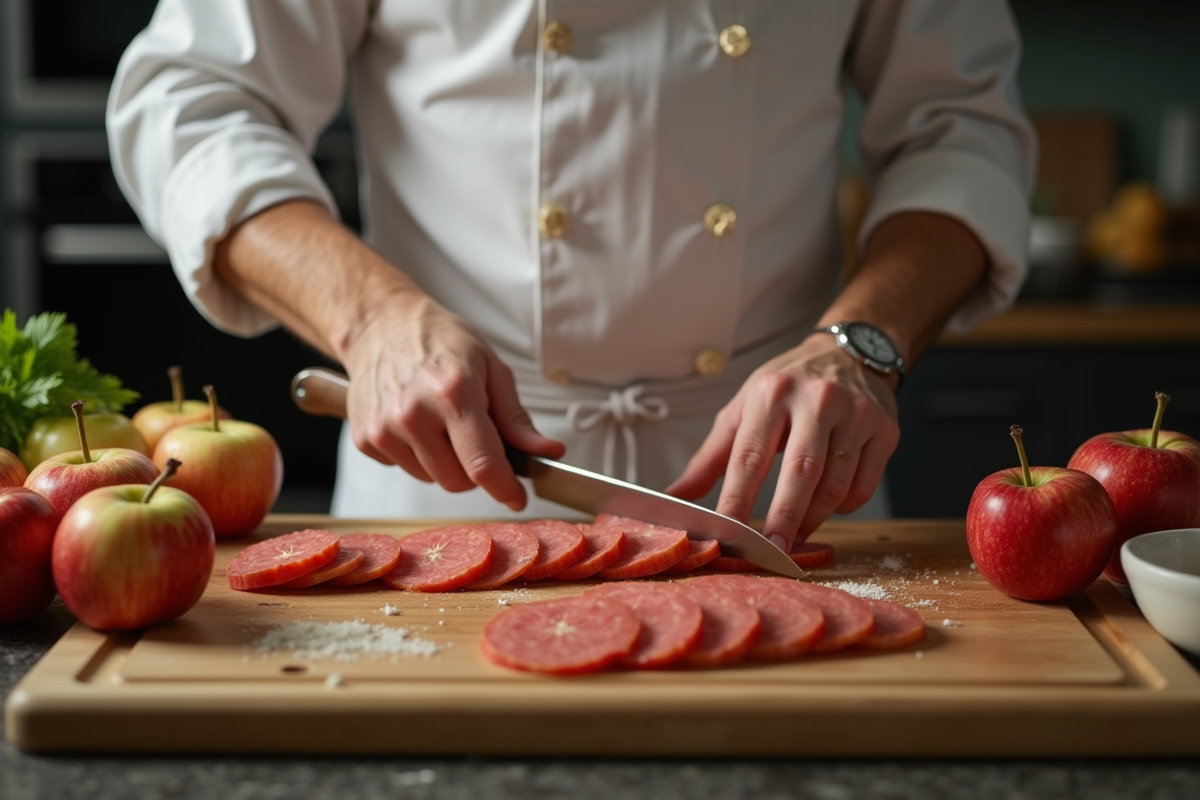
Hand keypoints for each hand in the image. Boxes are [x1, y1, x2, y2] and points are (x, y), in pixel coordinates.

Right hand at [342, 291, 564, 508]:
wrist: (380, 325)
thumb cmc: (438, 341)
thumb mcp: (490, 368)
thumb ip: (517, 418)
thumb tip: (547, 453)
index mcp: (453, 392)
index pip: (483, 463)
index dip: (505, 489)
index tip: (518, 497)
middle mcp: (414, 413)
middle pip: (458, 481)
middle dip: (475, 469)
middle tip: (475, 437)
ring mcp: (384, 429)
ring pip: (432, 479)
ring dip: (446, 462)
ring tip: (440, 422)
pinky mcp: (365, 439)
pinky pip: (405, 469)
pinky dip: (417, 455)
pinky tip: (415, 423)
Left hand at [665, 334, 898, 550]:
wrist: (849, 353)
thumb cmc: (787, 388)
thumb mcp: (743, 409)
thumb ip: (711, 456)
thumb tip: (676, 496)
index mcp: (771, 392)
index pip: (750, 455)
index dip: (737, 498)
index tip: (727, 533)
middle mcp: (816, 398)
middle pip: (801, 471)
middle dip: (784, 518)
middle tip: (772, 553)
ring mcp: (856, 412)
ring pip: (836, 483)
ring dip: (813, 518)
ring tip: (795, 535)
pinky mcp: (885, 428)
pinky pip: (863, 484)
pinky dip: (845, 507)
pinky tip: (828, 506)